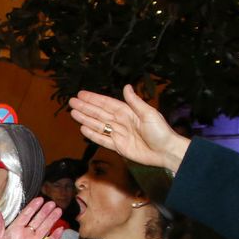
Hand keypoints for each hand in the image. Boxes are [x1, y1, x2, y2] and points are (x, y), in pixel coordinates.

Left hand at [0, 196, 62, 238]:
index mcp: (13, 230)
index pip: (25, 216)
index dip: (33, 208)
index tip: (40, 199)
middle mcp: (24, 235)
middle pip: (37, 220)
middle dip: (45, 211)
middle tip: (52, 203)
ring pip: (44, 229)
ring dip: (51, 220)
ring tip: (58, 211)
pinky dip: (54, 237)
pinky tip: (60, 229)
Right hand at [68, 84, 190, 172]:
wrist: (166, 152)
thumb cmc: (161, 132)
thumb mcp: (149, 114)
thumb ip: (135, 102)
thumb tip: (126, 87)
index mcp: (128, 112)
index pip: (107, 104)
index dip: (94, 99)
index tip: (81, 94)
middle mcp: (121, 122)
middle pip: (99, 113)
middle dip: (85, 107)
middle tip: (72, 102)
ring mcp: (118, 134)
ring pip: (98, 125)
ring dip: (85, 119)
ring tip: (73, 113)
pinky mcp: (118, 146)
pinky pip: (102, 139)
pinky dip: (92, 134)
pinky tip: (83, 129)